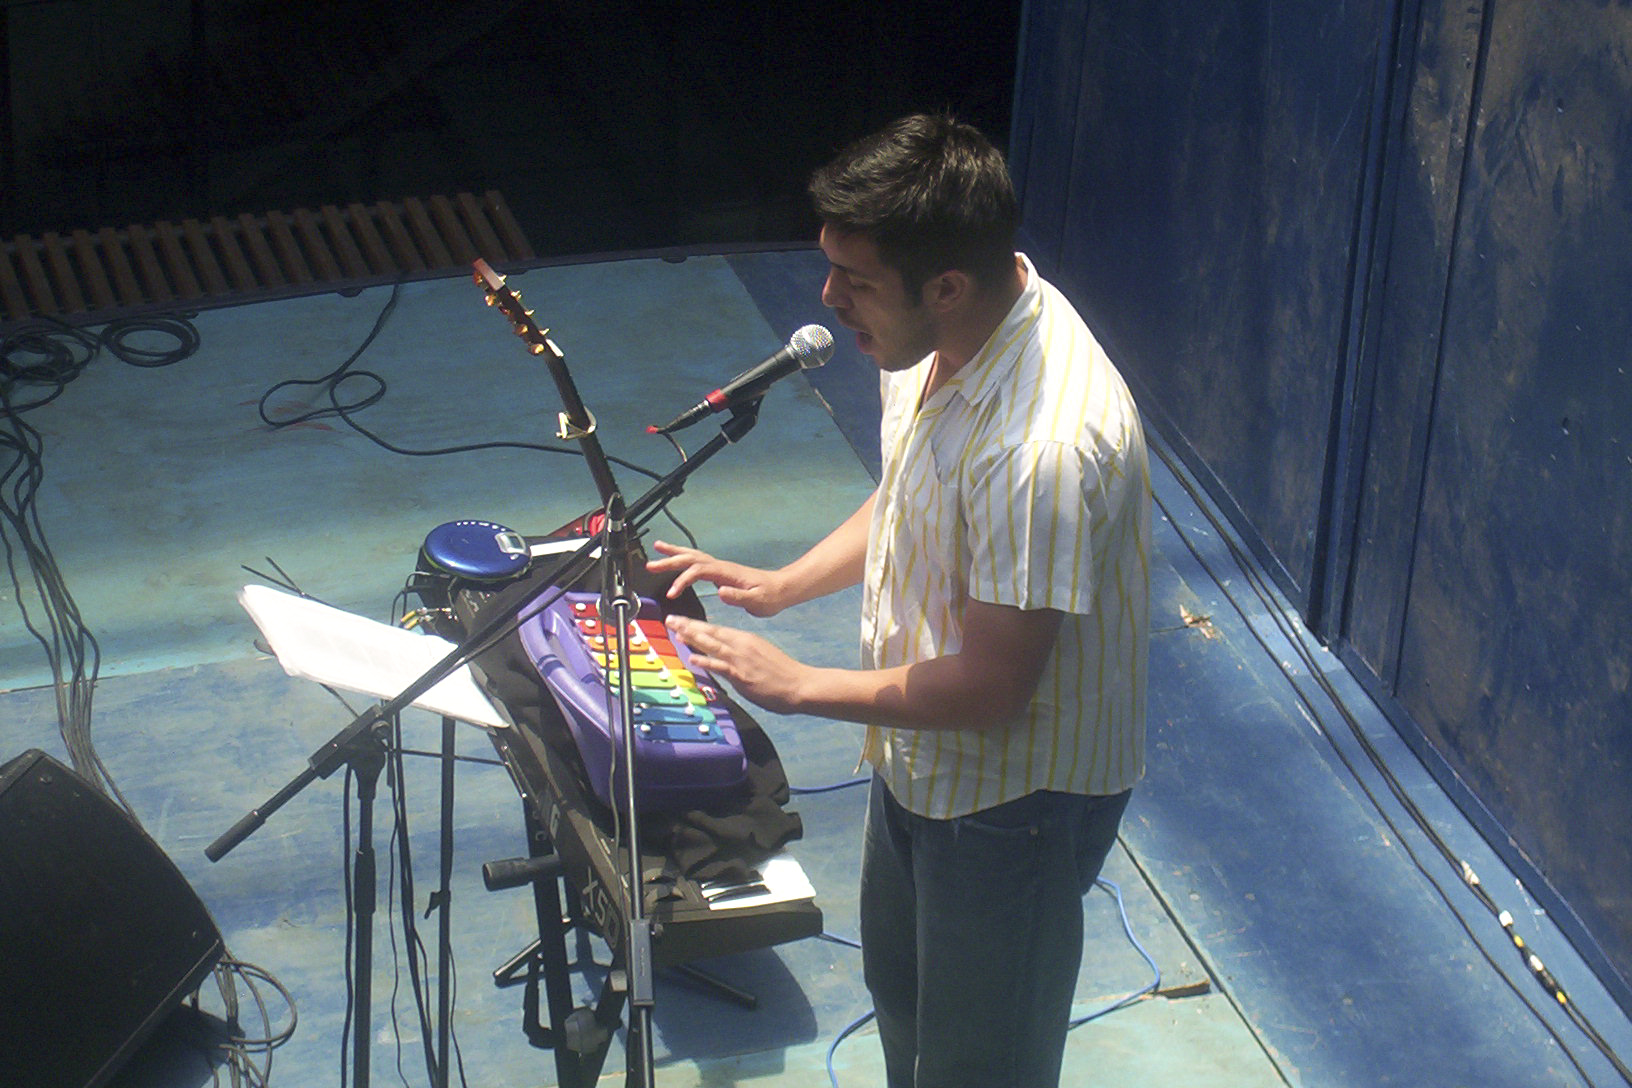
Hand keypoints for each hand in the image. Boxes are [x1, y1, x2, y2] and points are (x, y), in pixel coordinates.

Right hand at [645, 540, 789, 616]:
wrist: (782, 589)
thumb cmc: (771, 596)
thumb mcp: (758, 601)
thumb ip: (739, 596)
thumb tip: (720, 591)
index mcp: (727, 573)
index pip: (699, 571)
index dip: (683, 580)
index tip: (672, 593)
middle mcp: (722, 567)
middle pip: (691, 558)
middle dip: (670, 561)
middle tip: (650, 564)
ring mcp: (721, 568)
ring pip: (693, 556)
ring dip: (674, 554)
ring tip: (657, 550)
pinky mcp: (721, 573)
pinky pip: (698, 563)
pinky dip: (684, 560)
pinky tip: (677, 562)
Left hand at [665, 614, 809, 715]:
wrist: (800, 684)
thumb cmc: (782, 673)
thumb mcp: (761, 655)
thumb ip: (742, 654)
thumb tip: (725, 657)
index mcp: (746, 639)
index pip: (716, 630)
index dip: (696, 626)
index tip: (680, 622)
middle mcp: (741, 645)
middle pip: (710, 633)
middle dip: (688, 626)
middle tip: (670, 619)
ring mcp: (741, 660)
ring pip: (712, 645)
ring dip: (692, 638)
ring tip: (675, 632)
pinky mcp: (742, 675)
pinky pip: (721, 667)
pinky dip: (706, 661)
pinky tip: (693, 657)